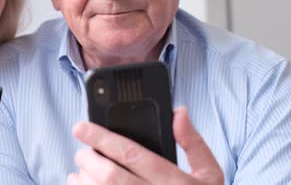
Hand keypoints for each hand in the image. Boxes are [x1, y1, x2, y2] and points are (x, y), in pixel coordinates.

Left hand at [67, 107, 223, 184]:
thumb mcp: (210, 174)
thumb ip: (193, 143)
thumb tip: (179, 113)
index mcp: (173, 181)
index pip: (132, 154)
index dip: (102, 138)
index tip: (81, 127)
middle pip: (111, 176)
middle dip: (89, 159)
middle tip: (81, 152)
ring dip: (83, 179)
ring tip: (81, 170)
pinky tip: (82, 184)